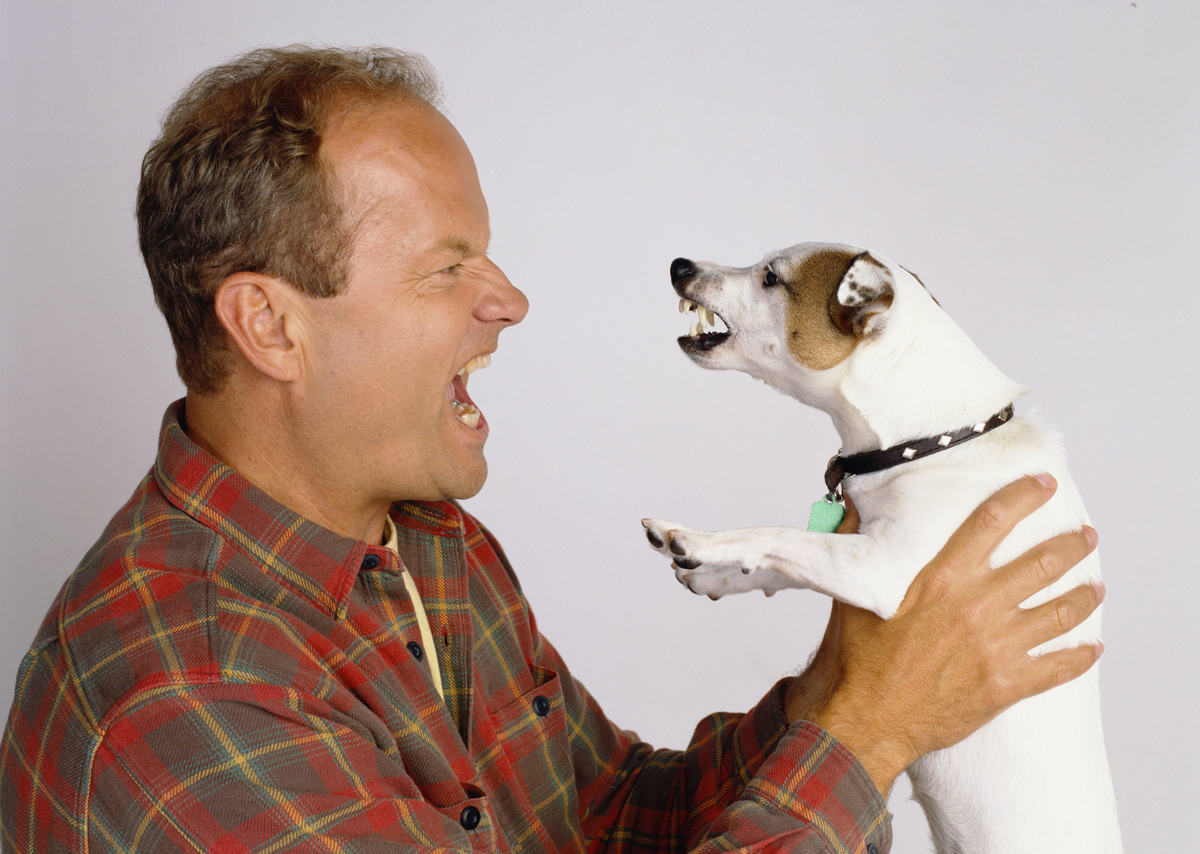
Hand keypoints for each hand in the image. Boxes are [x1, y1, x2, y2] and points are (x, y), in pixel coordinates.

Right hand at [784, 474, 1103, 796]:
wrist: (865, 719)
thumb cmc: (856, 659)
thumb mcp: (852, 593)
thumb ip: (856, 543)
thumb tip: (853, 504)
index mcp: (941, 579)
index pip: (992, 522)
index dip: (1023, 497)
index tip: (1043, 485)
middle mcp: (976, 606)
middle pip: (1040, 564)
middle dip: (1071, 545)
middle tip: (1085, 537)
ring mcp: (995, 648)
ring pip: (1059, 613)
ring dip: (1084, 596)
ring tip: (1096, 587)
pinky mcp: (1004, 686)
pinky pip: (1057, 668)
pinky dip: (1080, 657)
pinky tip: (1092, 648)